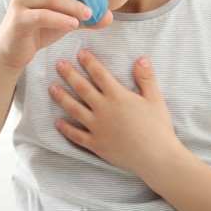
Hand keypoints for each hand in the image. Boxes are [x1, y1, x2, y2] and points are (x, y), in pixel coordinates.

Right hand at [0, 0, 112, 69]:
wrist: (14, 51)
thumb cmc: (39, 29)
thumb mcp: (65, 19)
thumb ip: (85, 16)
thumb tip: (109, 16)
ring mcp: (20, 2)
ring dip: (72, 4)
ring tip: (89, 13)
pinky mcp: (19, 20)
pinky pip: (41, 16)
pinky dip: (60, 19)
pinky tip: (74, 24)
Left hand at [49, 49, 182, 176]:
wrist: (157, 158)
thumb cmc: (158, 127)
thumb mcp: (155, 99)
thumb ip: (146, 78)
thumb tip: (141, 58)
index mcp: (118, 97)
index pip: (100, 74)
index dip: (89, 62)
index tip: (80, 52)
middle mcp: (104, 110)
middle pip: (82, 88)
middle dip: (69, 74)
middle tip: (58, 64)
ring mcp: (97, 128)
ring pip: (74, 110)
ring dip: (62, 98)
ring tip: (52, 88)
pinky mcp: (96, 145)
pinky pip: (77, 136)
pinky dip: (66, 129)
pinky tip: (57, 123)